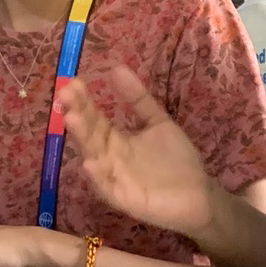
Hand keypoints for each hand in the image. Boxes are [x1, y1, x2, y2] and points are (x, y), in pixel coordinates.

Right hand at [56, 66, 216, 236]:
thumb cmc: (176, 159)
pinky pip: (107, 188)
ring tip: (72, 118)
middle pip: (90, 134)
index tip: (73, 82)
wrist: (199, 194)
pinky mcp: (124, 198)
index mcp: (116, 139)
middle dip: (77, 115)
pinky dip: (98, 177)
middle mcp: (110, 157)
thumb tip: (116, 68)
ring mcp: (115, 178)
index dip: (83, 101)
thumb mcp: (157, 122)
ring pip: (94, 156)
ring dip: (82, 139)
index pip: (94, 118)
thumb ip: (138, 99)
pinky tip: (91, 163)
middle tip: (65, 95)